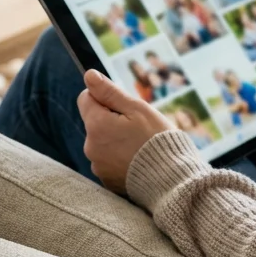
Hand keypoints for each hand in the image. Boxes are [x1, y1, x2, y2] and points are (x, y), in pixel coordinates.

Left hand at [76, 69, 174, 193]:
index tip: (126, 107)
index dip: (105, 97)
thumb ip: (110, 92)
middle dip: (112, 120)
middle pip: (95, 122)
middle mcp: (90, 147)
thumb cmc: (156, 139)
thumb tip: (89, 75)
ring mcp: (97, 166)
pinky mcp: (106, 181)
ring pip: (102, 143)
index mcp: (96, 125)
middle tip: (138, 128)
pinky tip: (138, 161)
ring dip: (115, 140)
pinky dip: (120, 159)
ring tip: (140, 147)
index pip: (85, 98)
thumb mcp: (137, 109)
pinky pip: (109, 162)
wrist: (170, 180)